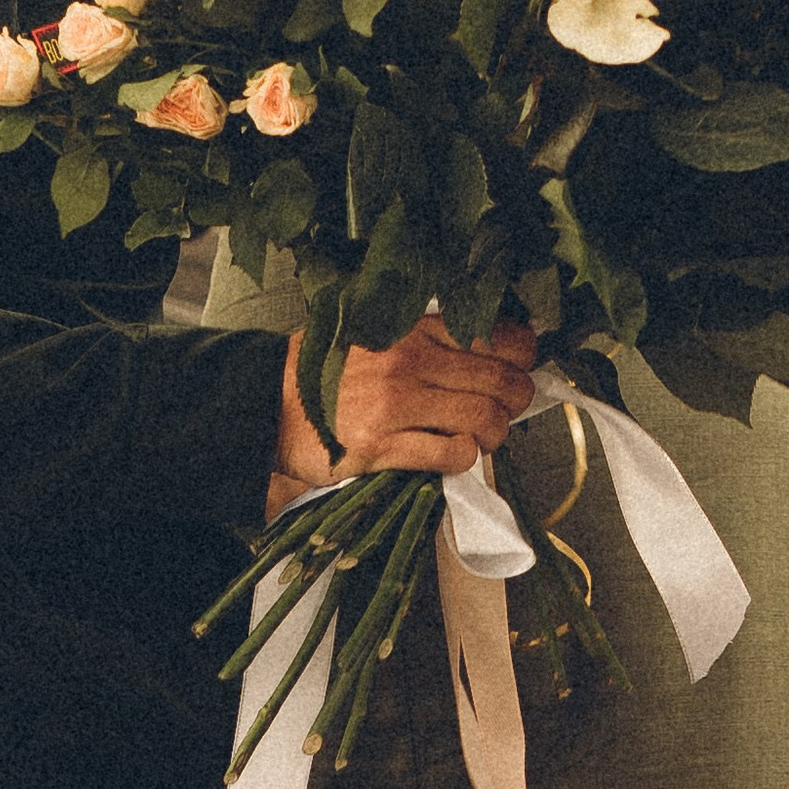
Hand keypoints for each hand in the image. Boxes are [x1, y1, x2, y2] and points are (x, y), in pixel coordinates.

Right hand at [277, 317, 535, 483]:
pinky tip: (451, 455)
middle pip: (501, 382)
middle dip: (516, 403)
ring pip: (483, 420)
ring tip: (480, 439)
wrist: (265, 403)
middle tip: (505, 412)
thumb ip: (427, 336)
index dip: (522, 358)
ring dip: (493, 435)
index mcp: (412, 329)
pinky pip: (449, 455)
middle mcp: (408, 361)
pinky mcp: (379, 446)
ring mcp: (394, 405)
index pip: (499, 336)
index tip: (518, 370)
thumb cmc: (327, 372)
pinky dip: (462, 459)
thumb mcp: (378, 334)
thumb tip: (493, 351)